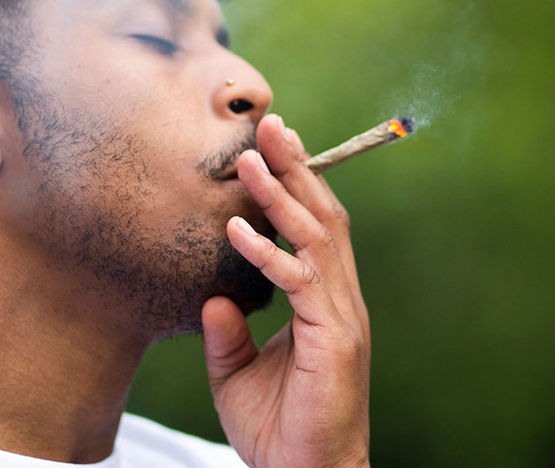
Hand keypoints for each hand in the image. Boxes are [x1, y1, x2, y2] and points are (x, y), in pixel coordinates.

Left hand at [202, 113, 369, 467]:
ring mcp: (343, 317)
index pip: (313, 228)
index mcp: (323, 301)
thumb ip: (228, 334)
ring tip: (251, 159)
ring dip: (283, 194)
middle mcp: (339, 300)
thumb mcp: (237, 374)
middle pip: (322, 217)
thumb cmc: (278, 429)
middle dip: (296, 168)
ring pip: (317, 238)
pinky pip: (302, 283)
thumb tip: (211, 298)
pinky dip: (269, 252)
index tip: (270, 145)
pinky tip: (236, 228)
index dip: (295, 184)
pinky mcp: (336, 340)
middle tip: (269, 124)